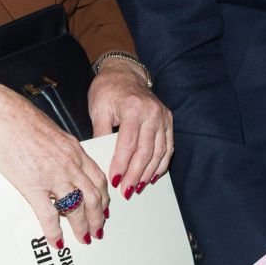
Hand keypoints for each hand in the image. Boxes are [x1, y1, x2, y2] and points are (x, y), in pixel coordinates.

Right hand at [0, 66, 110, 247]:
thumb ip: (62, 148)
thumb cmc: (20, 118)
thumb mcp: (52, 131)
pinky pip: (49, 215)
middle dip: (98, 217)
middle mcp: (69, 164)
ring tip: (84, 238)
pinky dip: (55, 231)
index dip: (104, 197)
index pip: (98, 178)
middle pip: (93, 196)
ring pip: (77, 208)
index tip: (104, 207)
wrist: (0, 116)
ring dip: (83, 226)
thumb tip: (64, 158)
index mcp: (74, 150)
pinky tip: (57, 241)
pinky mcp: (33, 186)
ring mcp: (53, 176)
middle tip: (98, 229)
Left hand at [88, 62, 172, 195]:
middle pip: (146, 151)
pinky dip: (161, 163)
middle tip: (127, 191)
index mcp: (133, 108)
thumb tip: (101, 161)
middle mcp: (152, 112)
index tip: (115, 181)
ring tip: (138, 187)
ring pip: (159, 152)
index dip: (122, 165)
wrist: (124, 72)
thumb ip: (100, 134)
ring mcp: (163, 116)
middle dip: (136, 174)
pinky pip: (168, 146)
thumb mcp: (97, 109)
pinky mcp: (168, 120)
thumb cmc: (107, 90)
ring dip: (149, 173)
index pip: (128, 144)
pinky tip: (153, 176)